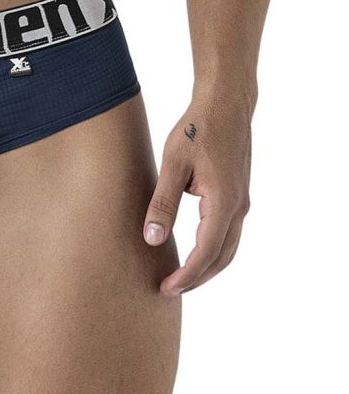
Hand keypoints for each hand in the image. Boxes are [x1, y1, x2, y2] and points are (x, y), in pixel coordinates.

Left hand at [142, 98, 250, 295]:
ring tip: (180, 278)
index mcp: (223, 202)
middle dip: (197, 279)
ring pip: (228, 248)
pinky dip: (214, 251)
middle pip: (221, 258)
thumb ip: (163, 203)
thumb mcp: (173, 164)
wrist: (226, 104)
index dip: (187, 276)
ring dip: (207, 268)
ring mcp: (242, 202)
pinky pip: (229, 234)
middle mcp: (238, 207)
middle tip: (168, 290)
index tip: (166, 289)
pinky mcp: (239, 196)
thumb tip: (151, 239)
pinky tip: (195, 252)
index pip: (206, 253)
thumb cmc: (196, 129)